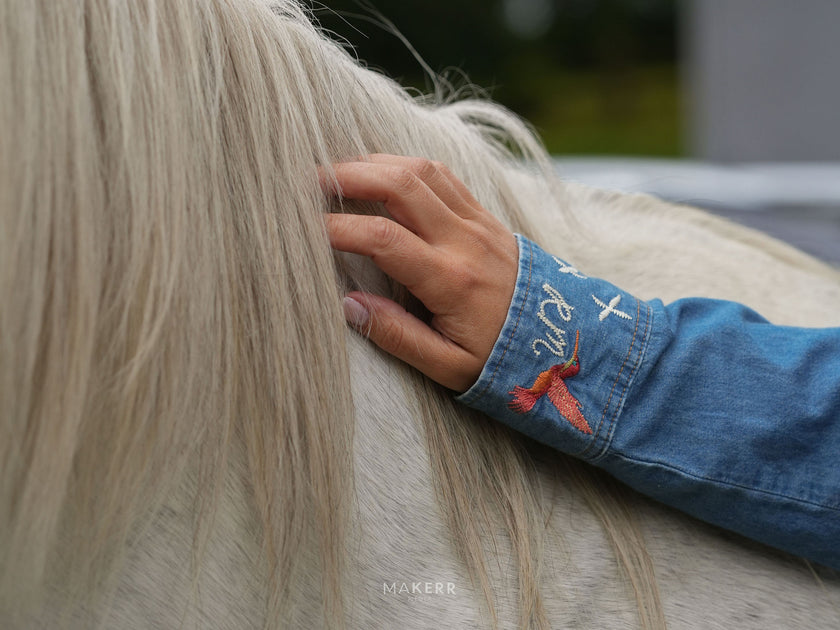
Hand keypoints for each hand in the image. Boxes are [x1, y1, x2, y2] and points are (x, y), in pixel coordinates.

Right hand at [325, 154, 517, 392]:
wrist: (559, 340)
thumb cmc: (500, 358)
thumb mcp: (448, 365)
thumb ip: (397, 336)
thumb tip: (347, 305)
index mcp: (451, 280)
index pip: (384, 238)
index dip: (338, 228)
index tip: (305, 230)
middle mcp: (464, 241)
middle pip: (402, 185)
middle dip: (350, 175)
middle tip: (310, 180)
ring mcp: (478, 222)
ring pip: (423, 170)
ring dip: (377, 162)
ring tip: (338, 172)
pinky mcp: (485, 216)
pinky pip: (444, 175)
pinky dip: (407, 165)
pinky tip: (383, 172)